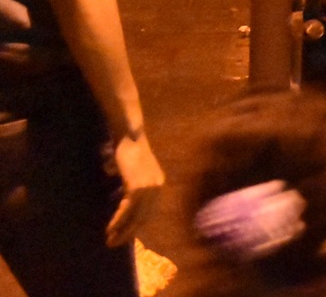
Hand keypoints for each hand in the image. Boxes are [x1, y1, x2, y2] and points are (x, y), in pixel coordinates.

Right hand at [106, 131, 164, 247]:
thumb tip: (123, 207)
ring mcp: (149, 187)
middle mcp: (157, 188)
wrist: (130, 137)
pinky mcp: (138, 186)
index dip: (136, 227)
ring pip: (136, 217)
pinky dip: (119, 221)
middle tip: (114, 244)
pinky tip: (110, 229)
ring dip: (122, 231)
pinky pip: (128, 210)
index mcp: (158, 185)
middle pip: (144, 218)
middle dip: (129, 233)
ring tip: (110, 241)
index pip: (148, 212)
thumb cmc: (128, 154)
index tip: (124, 238)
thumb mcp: (133, 175)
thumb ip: (132, 190)